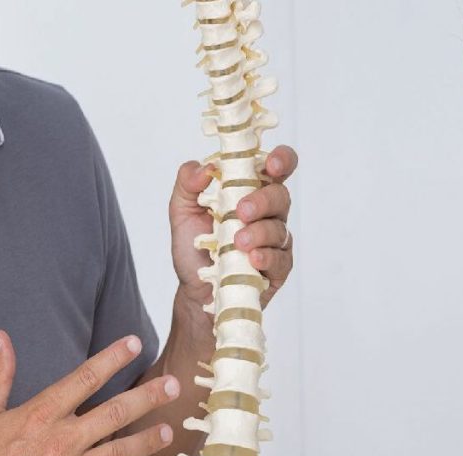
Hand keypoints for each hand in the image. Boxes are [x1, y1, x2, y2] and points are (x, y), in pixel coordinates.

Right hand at [0, 331, 179, 455]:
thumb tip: (3, 340)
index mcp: (41, 417)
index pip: (85, 378)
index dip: (114, 358)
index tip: (136, 344)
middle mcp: (62, 442)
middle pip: (116, 412)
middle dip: (149, 396)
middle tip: (174, 385)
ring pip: (122, 452)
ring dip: (149, 440)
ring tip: (169, 430)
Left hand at [169, 145, 297, 309]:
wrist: (194, 289)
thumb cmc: (195, 247)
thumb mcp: (181, 211)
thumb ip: (188, 183)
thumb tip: (206, 167)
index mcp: (250, 191)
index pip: (275, 168)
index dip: (280, 160)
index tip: (270, 165)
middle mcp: (268, 213)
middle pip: (281, 196)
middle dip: (263, 201)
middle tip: (241, 211)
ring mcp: (276, 241)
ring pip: (279, 228)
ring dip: (259, 233)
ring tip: (237, 243)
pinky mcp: (279, 267)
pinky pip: (281, 258)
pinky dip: (267, 256)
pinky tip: (252, 259)